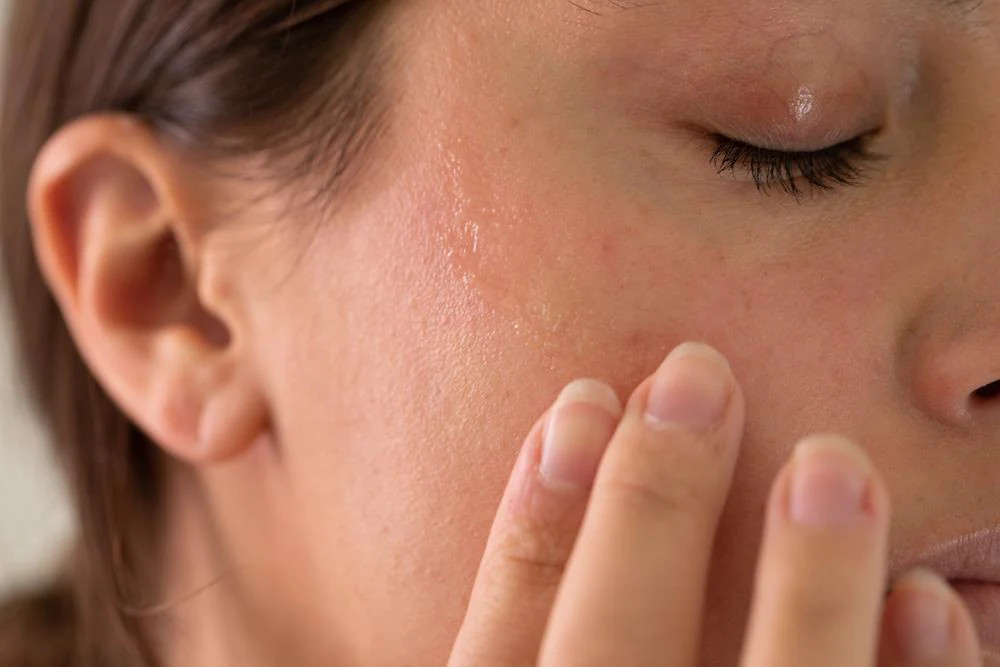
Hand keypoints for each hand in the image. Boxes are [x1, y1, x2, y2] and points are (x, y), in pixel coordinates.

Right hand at [448, 342, 981, 665]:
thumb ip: (517, 633)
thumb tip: (541, 466)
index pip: (501, 645)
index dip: (531, 522)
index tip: (579, 401)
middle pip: (612, 653)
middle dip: (649, 510)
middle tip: (693, 374)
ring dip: (803, 587)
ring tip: (833, 461)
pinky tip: (932, 603)